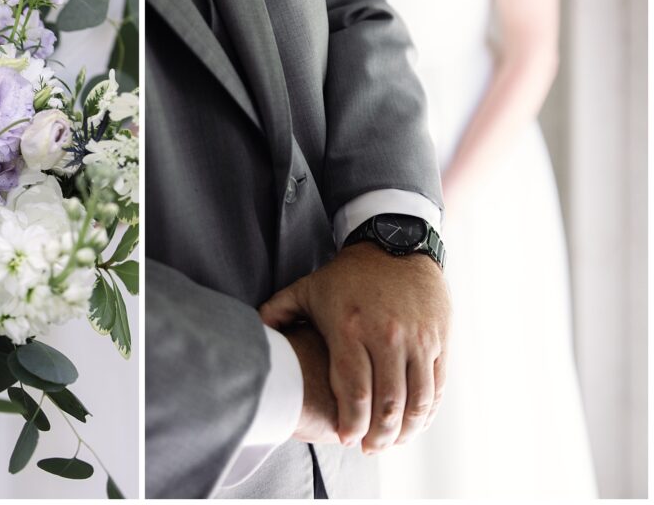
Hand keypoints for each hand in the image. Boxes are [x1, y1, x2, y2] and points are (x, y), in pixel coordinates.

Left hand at [260, 242, 450, 453]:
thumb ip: (278, 311)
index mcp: (350, 329)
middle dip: (378, 436)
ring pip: (417, 401)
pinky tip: (415, 422)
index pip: (354, 392)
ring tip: (392, 441)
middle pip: (388, 404)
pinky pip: (437, 385)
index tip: (346, 439)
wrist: (397, 244)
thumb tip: (253, 330)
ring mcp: (417, 339)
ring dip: (406, 430)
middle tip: (369, 448)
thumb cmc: (348, 274)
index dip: (351, 424)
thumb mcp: (308, 288)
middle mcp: (386, 336)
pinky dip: (428, 411)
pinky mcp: (439, 339)